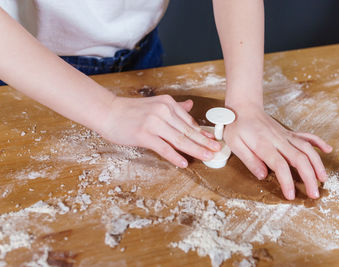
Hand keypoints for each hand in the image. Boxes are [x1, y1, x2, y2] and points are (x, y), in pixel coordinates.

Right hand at [99, 95, 219, 167]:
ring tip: (207, 157)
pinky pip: (164, 148)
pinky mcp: (144, 134)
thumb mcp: (155, 104)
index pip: (189, 121)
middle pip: (188, 131)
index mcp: (168, 104)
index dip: (203, 133)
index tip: (213, 141)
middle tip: (217, 150)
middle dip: (204, 142)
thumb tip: (190, 106)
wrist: (108, 111)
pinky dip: (175, 156)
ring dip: (195, 150)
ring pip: (180, 139)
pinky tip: (183, 163)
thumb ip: (174, 107)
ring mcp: (154, 123)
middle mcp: (163, 111)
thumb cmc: (131, 110)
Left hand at [224, 103, 331, 199]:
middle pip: (299, 159)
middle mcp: (278, 140)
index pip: (280, 165)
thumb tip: (262, 175)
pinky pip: (306, 136)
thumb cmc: (237, 126)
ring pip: (307, 149)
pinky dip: (318, 143)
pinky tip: (328, 150)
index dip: (287, 181)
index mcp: (264, 144)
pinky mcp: (288, 133)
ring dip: (317, 164)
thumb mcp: (235, 143)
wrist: (244, 107)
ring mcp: (285, 135)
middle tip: (314, 194)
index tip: (291, 196)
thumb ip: (249, 159)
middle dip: (309, 178)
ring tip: (324, 179)